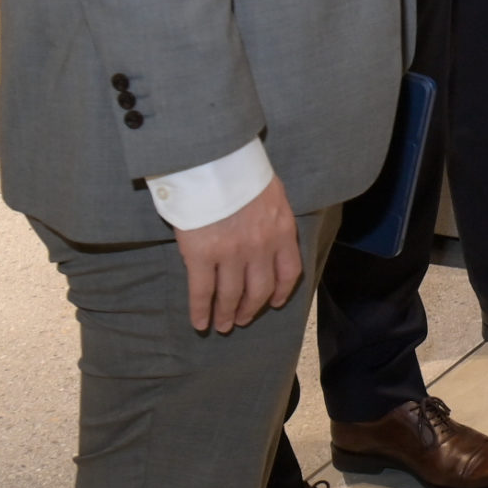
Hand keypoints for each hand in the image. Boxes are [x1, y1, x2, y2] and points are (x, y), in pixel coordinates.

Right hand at [174, 174, 299, 333]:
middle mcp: (261, 247)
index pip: (289, 272)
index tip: (273, 303)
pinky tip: (199, 322)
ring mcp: (232, 254)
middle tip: (242, 320)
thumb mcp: (272, 194)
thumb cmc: (242, 172)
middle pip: (260, 290)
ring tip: (221, 325)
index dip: (281, 292)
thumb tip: (270, 237)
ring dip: (227, 314)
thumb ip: (273, 219)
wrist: (214, 161)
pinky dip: (201, 311)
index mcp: (282, 231)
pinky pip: (202, 292)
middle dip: (251, 309)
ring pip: (231, 295)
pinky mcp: (202, 256)